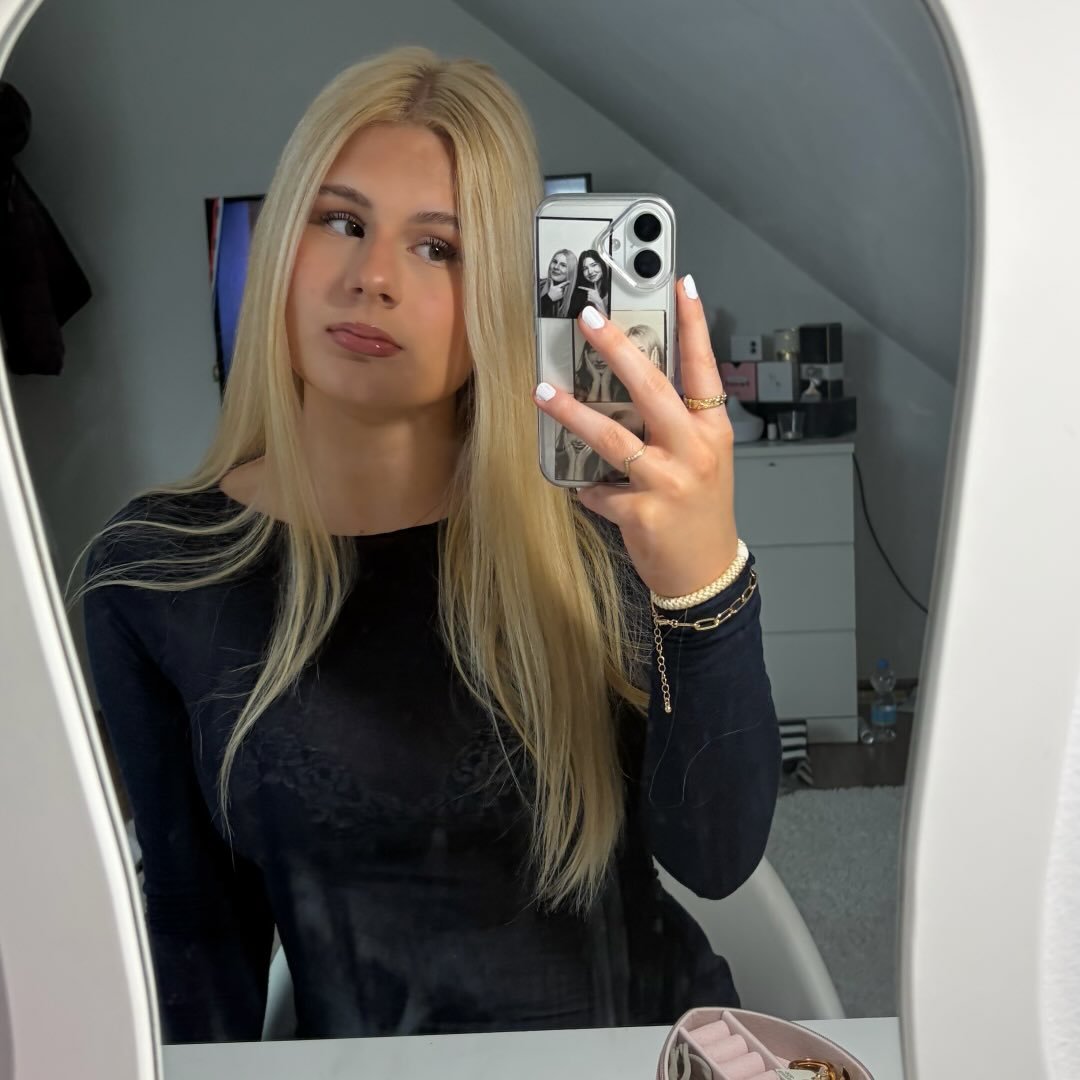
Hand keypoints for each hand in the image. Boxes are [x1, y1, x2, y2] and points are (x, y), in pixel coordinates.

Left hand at [533, 275, 738, 598]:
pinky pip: (599, 490)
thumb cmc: (701, 513)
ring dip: (573, 413)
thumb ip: (676, 426)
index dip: (693, 326)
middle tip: (588, 319)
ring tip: (543, 392)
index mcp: (711, 432)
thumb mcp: (703, 460)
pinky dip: (587, 490)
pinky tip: (584, 490)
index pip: (703, 368)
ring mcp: (669, 482)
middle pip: (652, 389)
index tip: (680, 285)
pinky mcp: (643, 512)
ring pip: (612, 437)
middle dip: (616, 349)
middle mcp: (694, 451)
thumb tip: (631, 388)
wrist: (705, 573)